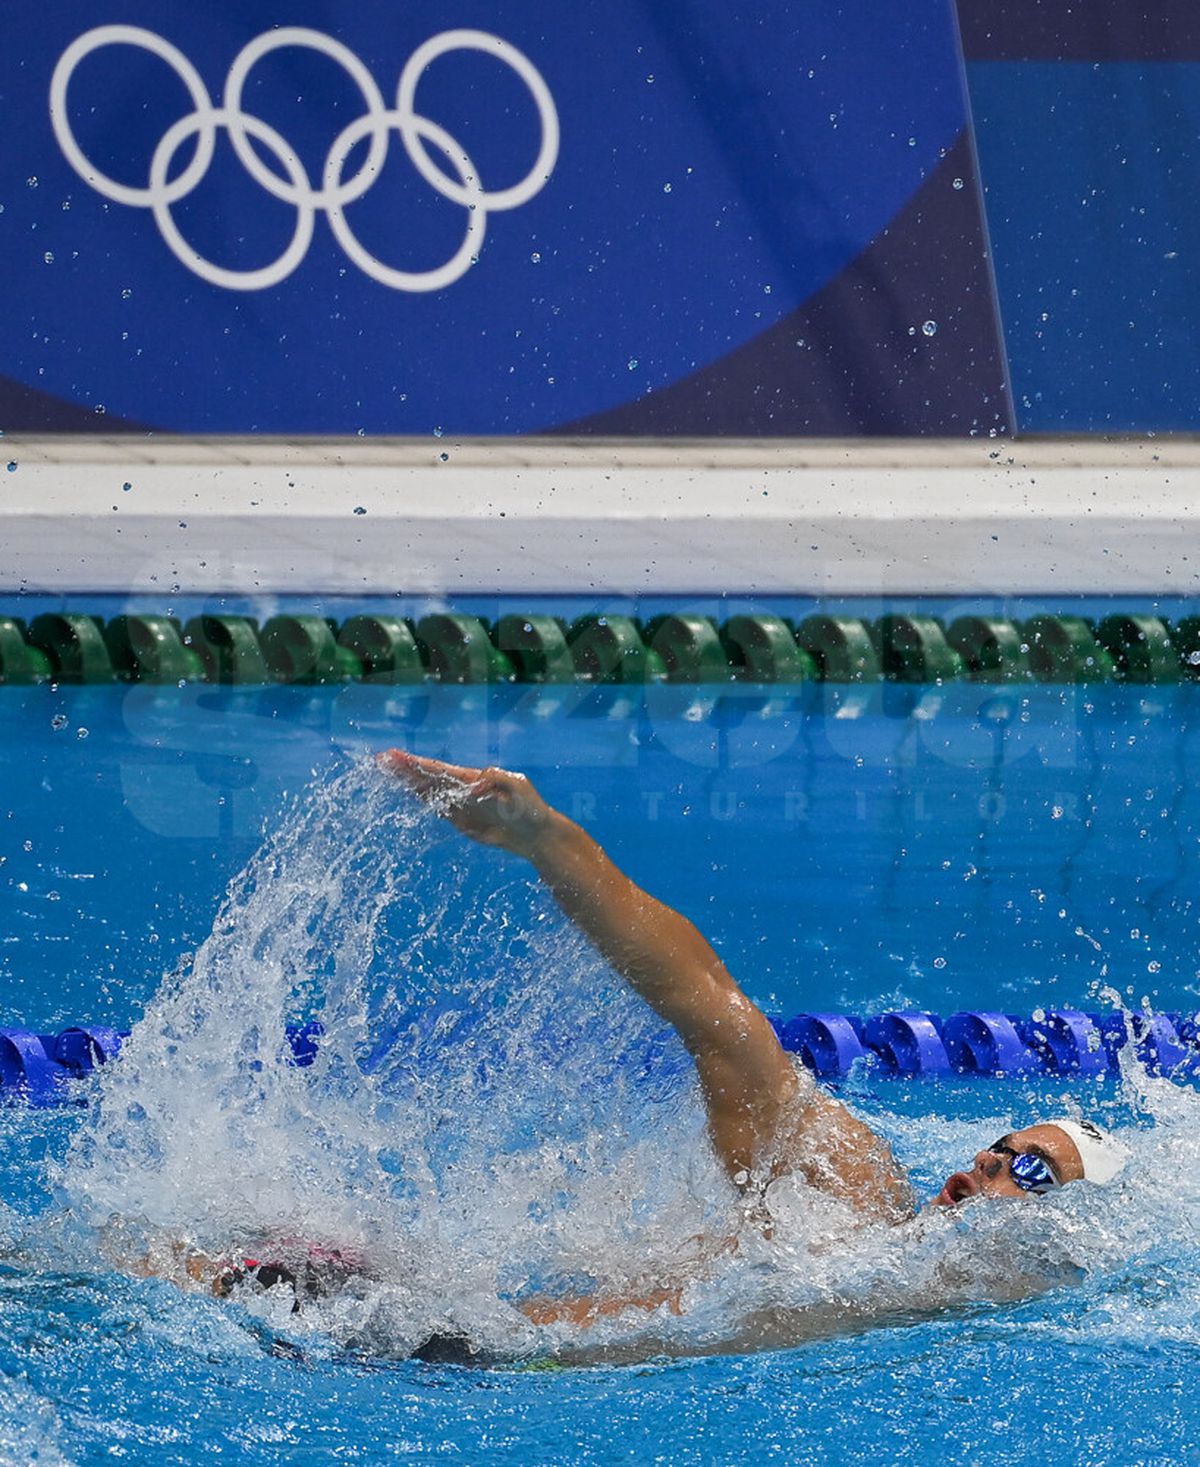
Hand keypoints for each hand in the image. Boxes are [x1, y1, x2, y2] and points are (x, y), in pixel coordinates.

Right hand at [378, 750, 558, 858]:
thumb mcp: (519, 788)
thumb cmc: (530, 807)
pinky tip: (407, 790)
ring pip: (428, 790)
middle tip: (380, 760)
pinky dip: (421, 798)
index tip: (394, 756)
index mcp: (472, 778)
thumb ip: (498, 780)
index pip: (438, 769)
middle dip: (404, 769)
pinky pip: (437, 807)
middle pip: (428, 776)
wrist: (536, 833)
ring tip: (386, 772)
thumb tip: (475, 785)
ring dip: (408, 781)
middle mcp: (463, 788)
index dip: (415, 764)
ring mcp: (461, 803)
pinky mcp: (461, 820)